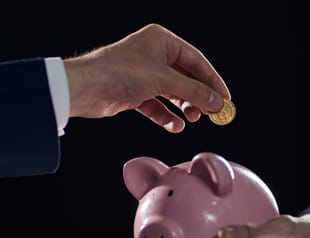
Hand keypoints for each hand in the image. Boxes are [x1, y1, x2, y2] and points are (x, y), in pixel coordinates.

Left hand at [64, 23, 228, 132]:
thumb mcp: (163, 80)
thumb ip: (193, 92)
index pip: (196, 61)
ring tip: (193, 118)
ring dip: (184, 107)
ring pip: (173, 93)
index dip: (213, 81)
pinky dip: (167, 116)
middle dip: (199, 97)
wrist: (84, 89)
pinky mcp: (135, 93)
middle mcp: (154, 55)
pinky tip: (174, 125)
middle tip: (212, 113)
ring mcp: (144, 75)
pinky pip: (158, 105)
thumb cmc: (118, 72)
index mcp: (162, 41)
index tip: (225, 98)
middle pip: (186, 78)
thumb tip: (217, 102)